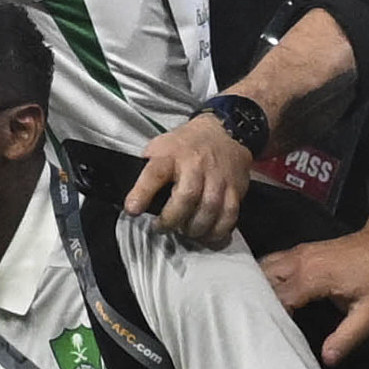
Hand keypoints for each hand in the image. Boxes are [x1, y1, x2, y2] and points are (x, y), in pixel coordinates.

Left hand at [125, 106, 255, 245]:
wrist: (224, 133)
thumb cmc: (186, 145)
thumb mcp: (161, 146)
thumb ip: (148, 168)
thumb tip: (133, 196)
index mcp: (172, 154)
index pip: (155, 173)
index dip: (142, 192)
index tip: (132, 210)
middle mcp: (196, 165)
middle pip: (186, 197)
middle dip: (172, 219)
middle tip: (161, 228)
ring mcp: (218, 178)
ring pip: (209, 209)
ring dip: (195, 228)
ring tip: (184, 232)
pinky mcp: (235, 189)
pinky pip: (229, 216)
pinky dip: (218, 231)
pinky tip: (207, 236)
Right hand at [260, 227, 368, 364]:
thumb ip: (347, 337)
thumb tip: (327, 359)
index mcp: (311, 277)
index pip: (277, 299)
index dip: (271, 318)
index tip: (271, 336)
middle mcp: (297, 262)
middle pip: (262, 281)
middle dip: (257, 302)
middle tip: (257, 325)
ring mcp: (296, 253)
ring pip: (262, 268)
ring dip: (257, 287)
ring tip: (257, 310)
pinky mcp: (299, 251)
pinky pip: (270, 262)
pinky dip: (263, 277)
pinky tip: (266, 292)